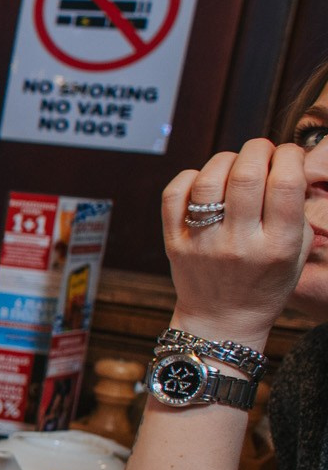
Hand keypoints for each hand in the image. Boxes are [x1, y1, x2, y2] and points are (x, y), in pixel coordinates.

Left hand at [161, 138, 308, 346]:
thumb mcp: (295, 253)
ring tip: (235, 164)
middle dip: (258, 149)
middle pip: (247, 175)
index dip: (290, 156)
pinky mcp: (174, 242)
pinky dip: (191, 176)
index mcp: (277, 246)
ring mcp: (203, 243)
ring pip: (209, 179)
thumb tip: (288, 165)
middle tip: (263, 151)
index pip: (286, 185)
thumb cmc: (265, 283)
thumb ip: (296, 211)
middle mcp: (239, 243)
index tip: (289, 154)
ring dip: (226, 159)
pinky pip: (174, 194)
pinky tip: (205, 181)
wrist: (222, 320)